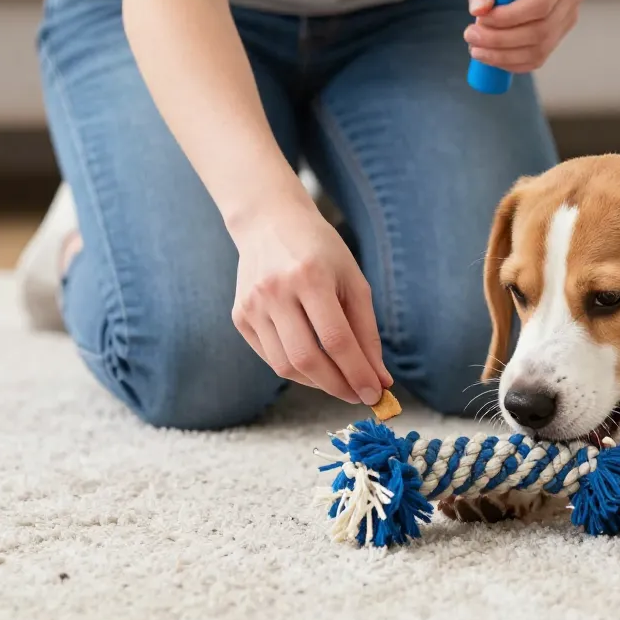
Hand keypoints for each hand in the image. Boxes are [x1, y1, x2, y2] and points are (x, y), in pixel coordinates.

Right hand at [229, 194, 391, 405]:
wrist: (269, 223)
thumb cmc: (320, 251)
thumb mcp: (353, 281)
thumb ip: (366, 331)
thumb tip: (380, 379)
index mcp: (309, 276)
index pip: (336, 339)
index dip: (357, 373)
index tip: (375, 394)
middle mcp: (275, 291)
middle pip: (307, 359)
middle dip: (338, 386)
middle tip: (359, 396)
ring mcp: (252, 305)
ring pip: (285, 366)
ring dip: (318, 383)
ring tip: (340, 381)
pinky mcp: (239, 316)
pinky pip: (270, 357)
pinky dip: (296, 370)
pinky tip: (315, 365)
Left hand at [464, 0, 584, 73]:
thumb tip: (478, 10)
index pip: (540, 5)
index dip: (508, 18)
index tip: (480, 18)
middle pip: (540, 31)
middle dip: (501, 40)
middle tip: (470, 36)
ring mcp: (568, 18)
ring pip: (539, 50)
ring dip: (504, 56)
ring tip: (476, 49)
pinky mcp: (559, 35)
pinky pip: (537, 58)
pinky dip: (512, 62)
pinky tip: (491, 56)